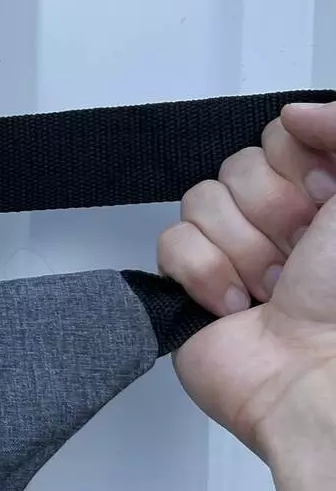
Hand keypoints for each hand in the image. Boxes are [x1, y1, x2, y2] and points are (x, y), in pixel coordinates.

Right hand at [158, 102, 335, 457]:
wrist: (313, 378)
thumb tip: (295, 112)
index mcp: (325, 195)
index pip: (280, 135)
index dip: (295, 163)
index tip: (323, 198)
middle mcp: (281, 220)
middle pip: (237, 166)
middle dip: (269, 213)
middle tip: (299, 254)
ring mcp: (233, 251)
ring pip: (200, 201)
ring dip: (240, 250)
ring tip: (272, 287)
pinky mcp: (191, 282)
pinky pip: (170, 242)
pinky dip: (204, 275)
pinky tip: (236, 303)